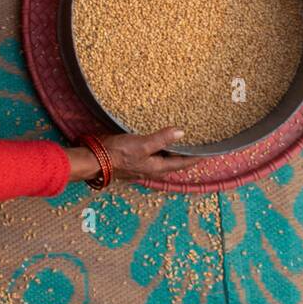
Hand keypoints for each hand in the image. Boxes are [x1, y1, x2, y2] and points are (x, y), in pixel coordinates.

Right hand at [67, 127, 200, 184]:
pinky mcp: (133, 161)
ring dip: (171, 152)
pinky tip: (157, 141)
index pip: (182, 164)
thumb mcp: (142, 145)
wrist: (94, 161)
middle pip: (174, 164)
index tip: (209, 153)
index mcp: (157, 168)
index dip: (196, 158)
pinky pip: (152, 155)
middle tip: (197, 145)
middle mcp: (151, 170)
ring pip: (162, 160)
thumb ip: (161, 139)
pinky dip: (159, 148)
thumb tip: (181, 133)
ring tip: (180, 141)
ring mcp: (142, 166)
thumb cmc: (118, 154)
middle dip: (185, 155)